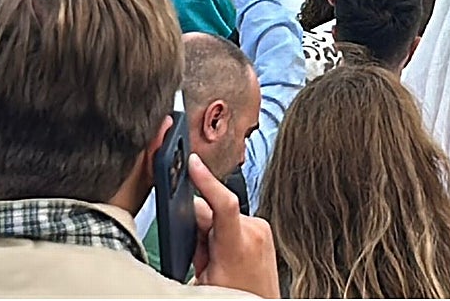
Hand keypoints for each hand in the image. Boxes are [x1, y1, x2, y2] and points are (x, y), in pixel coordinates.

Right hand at [189, 154, 278, 297]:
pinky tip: (226, 253)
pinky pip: (234, 218)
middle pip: (212, 210)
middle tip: (203, 258)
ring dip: (212, 232)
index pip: (223, 201)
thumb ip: (193, 246)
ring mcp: (261, 229)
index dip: (205, 179)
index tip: (192, 162)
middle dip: (199, 229)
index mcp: (237, 245)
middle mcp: (254, 231)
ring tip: (217, 260)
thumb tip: (185, 219)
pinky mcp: (264, 228)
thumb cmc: (234, 299)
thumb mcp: (202, 279)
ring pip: (221, 214)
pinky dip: (224, 232)